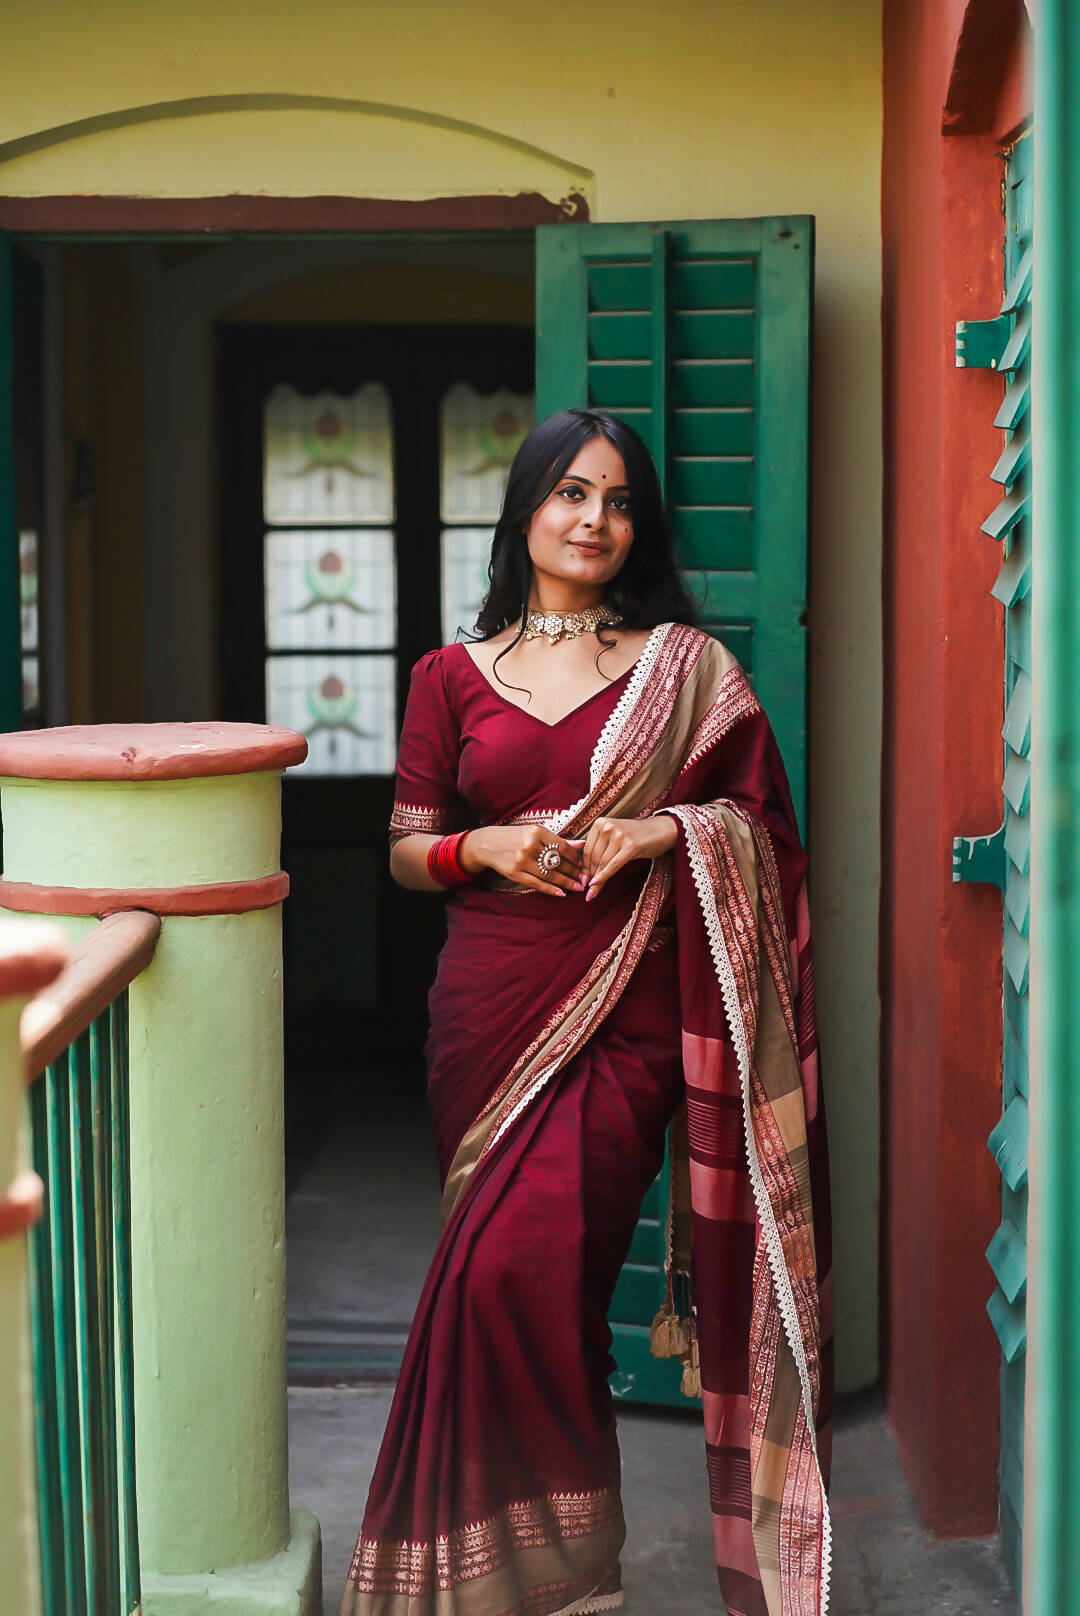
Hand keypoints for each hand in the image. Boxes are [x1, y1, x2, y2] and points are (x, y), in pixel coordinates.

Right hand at [460, 823, 583, 896]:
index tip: (583, 864)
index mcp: (537, 831)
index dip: (575, 858)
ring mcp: (521, 860)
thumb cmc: (516, 837)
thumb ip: (558, 840)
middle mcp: (529, 845)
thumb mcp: (535, 833)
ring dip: (566, 882)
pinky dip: (551, 889)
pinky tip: (562, 893)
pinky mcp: (514, 873)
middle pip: (558, 862)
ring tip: (577, 886)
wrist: (488, 844)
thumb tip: (582, 845)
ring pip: (550, 875)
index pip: (563, 847)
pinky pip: (537, 884)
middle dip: (573, 872)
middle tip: (584, 878)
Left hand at [577, 815, 677, 900]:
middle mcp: (608, 827)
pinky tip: (596, 885)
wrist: (662, 830)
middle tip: (587, 892)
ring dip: (597, 881)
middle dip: (590, 876)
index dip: (584, 868)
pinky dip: (604, 876)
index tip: (582, 881)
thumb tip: (585, 872)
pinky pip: (613, 865)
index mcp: (600, 823)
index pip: (587, 850)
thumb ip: (601, 848)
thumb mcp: (615, 837)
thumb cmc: (636, 836)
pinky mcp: (631, 846)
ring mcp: (619, 835)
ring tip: (592, 893)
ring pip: (603, 863)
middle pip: (594, 858)